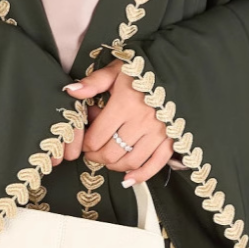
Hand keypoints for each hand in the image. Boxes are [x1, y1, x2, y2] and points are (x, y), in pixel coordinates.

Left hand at [51, 59, 183, 185]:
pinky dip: (141, 175)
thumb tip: (71, 91)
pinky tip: (128, 178)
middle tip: (92, 152)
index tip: (84, 140)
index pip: (96, 137)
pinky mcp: (172, 139)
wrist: (178, 69)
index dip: (85, 143)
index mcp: (125, 103)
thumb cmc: (144, 68)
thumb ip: (93, 82)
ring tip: (108, 159)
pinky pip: (156, 165)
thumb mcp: (117, 69)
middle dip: (96, 156)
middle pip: (110, 153)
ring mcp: (159, 132)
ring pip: (130, 161)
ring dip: (114, 166)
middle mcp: (142, 121)